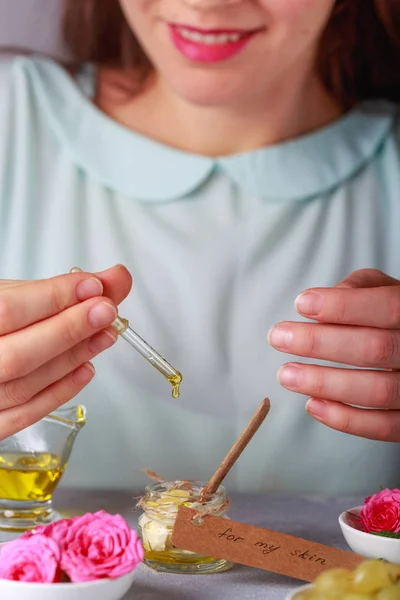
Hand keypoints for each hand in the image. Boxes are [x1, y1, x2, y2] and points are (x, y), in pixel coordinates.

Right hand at [0, 265, 131, 439]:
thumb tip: (115, 279)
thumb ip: (58, 289)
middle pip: (19, 354)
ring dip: (73, 358)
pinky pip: (22, 415)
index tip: (93, 286)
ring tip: (103, 335)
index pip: (8, 310)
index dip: (55, 298)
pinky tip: (85, 368)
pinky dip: (59, 392)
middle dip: (70, 330)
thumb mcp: (9, 295)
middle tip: (106, 311)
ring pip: (25, 386)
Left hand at [268, 269, 399, 441]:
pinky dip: (346, 419)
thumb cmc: (393, 316)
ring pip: (378, 391)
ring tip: (286, 374)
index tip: (302, 304)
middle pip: (375, 349)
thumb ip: (359, 288)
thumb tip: (325, 301)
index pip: (388, 307)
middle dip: (320, 343)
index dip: (343, 306)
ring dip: (325, 383)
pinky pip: (384, 427)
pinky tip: (312, 404)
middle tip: (278, 337)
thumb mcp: (384, 290)